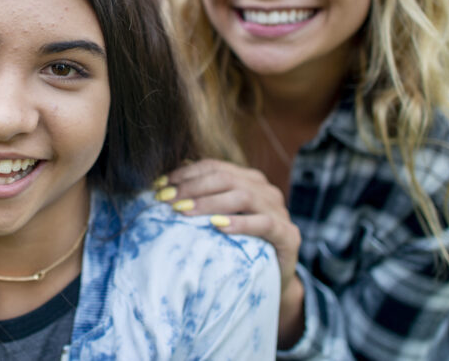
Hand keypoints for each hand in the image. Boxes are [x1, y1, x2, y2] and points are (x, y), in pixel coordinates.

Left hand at [157, 159, 300, 302]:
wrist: (272, 281)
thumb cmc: (239, 247)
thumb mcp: (218, 219)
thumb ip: (200, 200)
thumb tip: (163, 185)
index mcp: (248, 179)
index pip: (214, 167)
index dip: (186, 174)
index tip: (160, 186)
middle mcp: (265, 190)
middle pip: (225, 178)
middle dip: (192, 187)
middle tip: (167, 201)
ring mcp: (279, 210)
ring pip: (242, 196)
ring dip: (209, 202)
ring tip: (185, 212)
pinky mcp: (288, 234)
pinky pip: (264, 223)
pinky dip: (240, 223)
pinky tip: (218, 227)